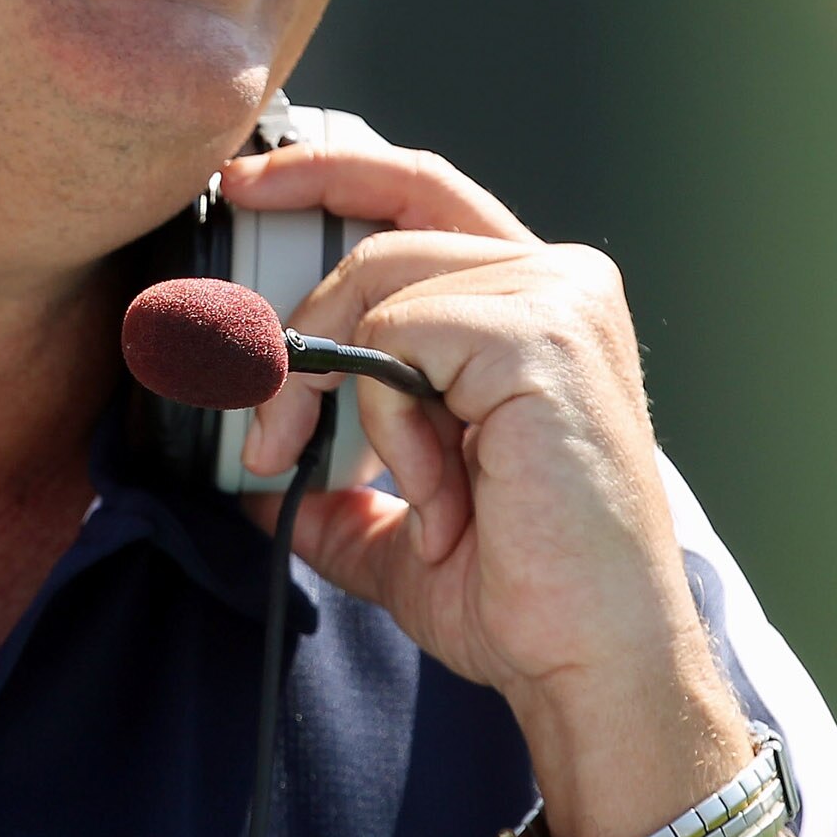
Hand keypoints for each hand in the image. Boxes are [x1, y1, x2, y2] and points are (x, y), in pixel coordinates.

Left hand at [225, 141, 750, 836]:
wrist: (592, 663)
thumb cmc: (526, 600)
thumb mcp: (402, 534)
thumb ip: (338, 493)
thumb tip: (252, 484)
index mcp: (537, 305)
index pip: (420, 193)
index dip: (329, 173)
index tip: (244, 185)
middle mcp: (561, 281)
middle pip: (382, 230)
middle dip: (293, 318)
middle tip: (255, 415)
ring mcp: (560, 299)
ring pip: (378, 283)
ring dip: (333, 387)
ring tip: (358, 479)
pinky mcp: (543, 334)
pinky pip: (401, 336)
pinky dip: (389, 420)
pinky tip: (437, 492)